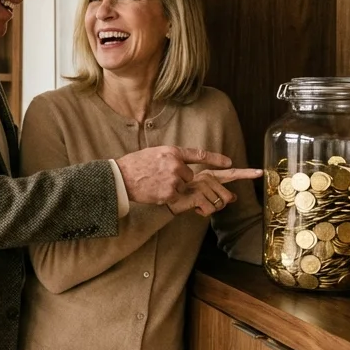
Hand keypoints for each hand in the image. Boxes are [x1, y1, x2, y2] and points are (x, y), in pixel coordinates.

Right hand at [116, 146, 244, 205]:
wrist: (121, 178)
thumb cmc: (134, 165)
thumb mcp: (154, 153)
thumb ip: (171, 157)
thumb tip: (181, 160)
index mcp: (172, 152)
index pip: (199, 155)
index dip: (215, 159)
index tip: (229, 162)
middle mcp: (176, 165)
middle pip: (190, 176)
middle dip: (180, 179)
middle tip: (162, 178)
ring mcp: (173, 180)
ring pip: (182, 187)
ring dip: (172, 188)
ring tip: (155, 184)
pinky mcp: (170, 193)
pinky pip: (175, 197)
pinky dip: (166, 196)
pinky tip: (154, 191)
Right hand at [166, 168, 261, 216]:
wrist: (166, 199)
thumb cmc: (183, 196)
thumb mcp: (202, 192)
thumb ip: (218, 192)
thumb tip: (234, 197)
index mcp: (210, 174)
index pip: (232, 174)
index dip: (247, 173)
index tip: (260, 172)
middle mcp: (207, 177)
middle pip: (227, 197)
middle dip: (218, 205)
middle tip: (204, 203)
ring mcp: (202, 185)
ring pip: (219, 205)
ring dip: (209, 209)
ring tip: (196, 204)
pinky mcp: (197, 194)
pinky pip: (210, 210)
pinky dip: (202, 212)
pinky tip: (193, 207)